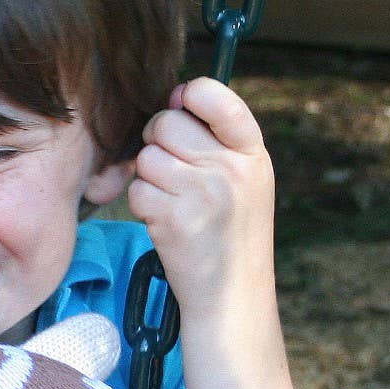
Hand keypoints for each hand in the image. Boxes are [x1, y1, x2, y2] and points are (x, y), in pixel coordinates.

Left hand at [127, 76, 275, 318]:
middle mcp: (230, 169)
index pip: (215, 96)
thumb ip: (217, 141)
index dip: (189, 94)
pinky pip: (137, 191)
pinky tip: (164, 221)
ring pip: (146, 158)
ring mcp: (201, 193)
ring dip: (149, 178)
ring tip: (172, 200)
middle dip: (157, 141)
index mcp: (252, 152)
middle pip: (166, 124)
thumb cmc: (231, 233)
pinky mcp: (172, 219)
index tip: (181, 106)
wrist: (232, 294)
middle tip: (169, 166)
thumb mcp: (246, 181)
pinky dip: (142, 206)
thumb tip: (174, 96)